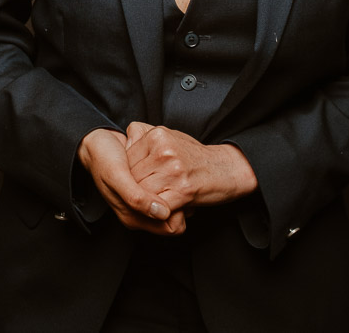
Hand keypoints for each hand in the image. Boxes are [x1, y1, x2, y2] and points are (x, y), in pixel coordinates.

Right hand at [78, 129, 185, 235]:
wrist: (96, 143)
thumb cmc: (103, 158)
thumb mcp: (116, 176)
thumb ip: (136, 197)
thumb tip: (163, 214)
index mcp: (131, 216)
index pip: (172, 226)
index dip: (179, 210)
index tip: (178, 188)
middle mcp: (139, 213)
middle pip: (176, 216)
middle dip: (180, 198)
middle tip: (177, 174)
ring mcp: (144, 201)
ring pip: (175, 203)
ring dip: (176, 187)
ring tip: (169, 168)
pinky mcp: (146, 189)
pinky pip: (169, 190)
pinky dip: (170, 179)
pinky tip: (164, 165)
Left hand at [124, 122, 258, 211]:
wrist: (225, 168)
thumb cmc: (194, 156)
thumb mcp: (169, 136)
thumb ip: (144, 136)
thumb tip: (123, 144)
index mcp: (157, 135)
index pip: (127, 158)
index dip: (125, 174)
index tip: (131, 182)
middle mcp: (164, 150)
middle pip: (132, 176)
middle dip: (132, 189)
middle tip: (136, 197)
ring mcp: (173, 170)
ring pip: (141, 192)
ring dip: (142, 203)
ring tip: (146, 206)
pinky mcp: (183, 190)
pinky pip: (157, 205)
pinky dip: (155, 212)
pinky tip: (159, 211)